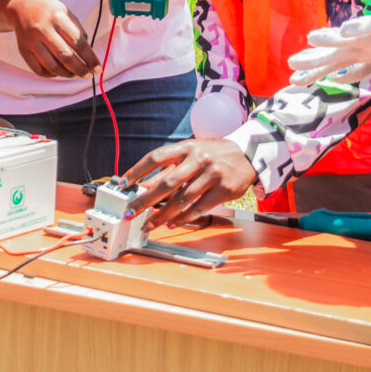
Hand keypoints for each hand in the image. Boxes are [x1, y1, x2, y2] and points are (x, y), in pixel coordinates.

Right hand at [6, 0, 98, 77]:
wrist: (20, 5)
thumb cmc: (48, 10)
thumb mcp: (65, 12)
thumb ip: (77, 30)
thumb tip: (88, 55)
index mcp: (57, 18)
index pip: (78, 43)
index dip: (90, 58)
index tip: (98, 68)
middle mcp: (43, 29)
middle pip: (65, 56)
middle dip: (80, 70)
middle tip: (88, 75)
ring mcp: (31, 41)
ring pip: (52, 66)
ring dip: (67, 74)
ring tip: (75, 74)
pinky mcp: (23, 50)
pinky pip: (38, 70)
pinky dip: (51, 75)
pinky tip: (58, 72)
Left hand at [122, 139, 256, 229]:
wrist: (247, 154)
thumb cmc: (212, 154)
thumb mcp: (190, 153)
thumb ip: (169, 168)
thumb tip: (144, 185)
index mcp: (185, 147)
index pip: (155, 157)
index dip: (137, 170)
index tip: (123, 183)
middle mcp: (198, 159)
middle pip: (167, 182)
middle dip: (146, 200)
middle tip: (132, 211)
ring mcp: (212, 175)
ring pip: (182, 199)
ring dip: (163, 214)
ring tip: (150, 223)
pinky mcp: (224, 190)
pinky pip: (199, 208)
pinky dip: (184, 218)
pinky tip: (173, 222)